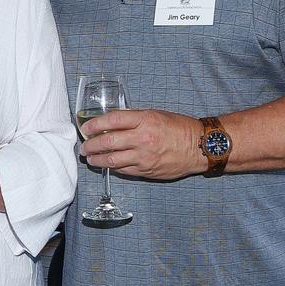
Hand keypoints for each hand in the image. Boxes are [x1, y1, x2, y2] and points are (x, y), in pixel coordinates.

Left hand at [79, 108, 204, 179]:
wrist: (201, 147)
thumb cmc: (179, 127)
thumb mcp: (155, 114)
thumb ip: (134, 118)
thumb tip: (111, 121)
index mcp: (145, 120)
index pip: (112, 120)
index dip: (94, 124)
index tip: (85, 127)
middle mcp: (143, 138)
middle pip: (108, 142)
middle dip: (91, 145)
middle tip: (84, 146)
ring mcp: (144, 157)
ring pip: (112, 160)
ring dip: (97, 159)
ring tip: (90, 158)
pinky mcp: (147, 171)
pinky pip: (124, 171)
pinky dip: (113, 168)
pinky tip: (107, 165)